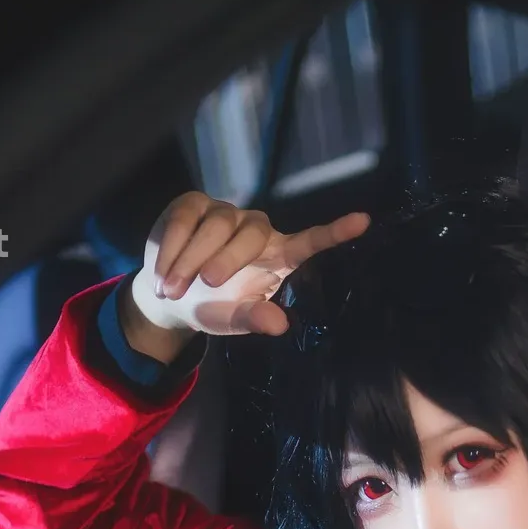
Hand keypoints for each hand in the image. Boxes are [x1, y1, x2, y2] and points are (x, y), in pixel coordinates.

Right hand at [126, 190, 369, 338]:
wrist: (169, 294)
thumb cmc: (212, 307)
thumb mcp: (232, 320)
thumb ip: (254, 318)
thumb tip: (280, 325)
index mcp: (276, 257)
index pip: (309, 242)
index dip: (335, 232)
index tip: (365, 221)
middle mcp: (256, 229)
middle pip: (251, 234)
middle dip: (226, 260)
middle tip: (205, 285)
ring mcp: (225, 212)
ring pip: (216, 225)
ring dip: (191, 259)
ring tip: (172, 289)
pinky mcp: (194, 203)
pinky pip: (186, 218)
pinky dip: (172, 247)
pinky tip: (162, 272)